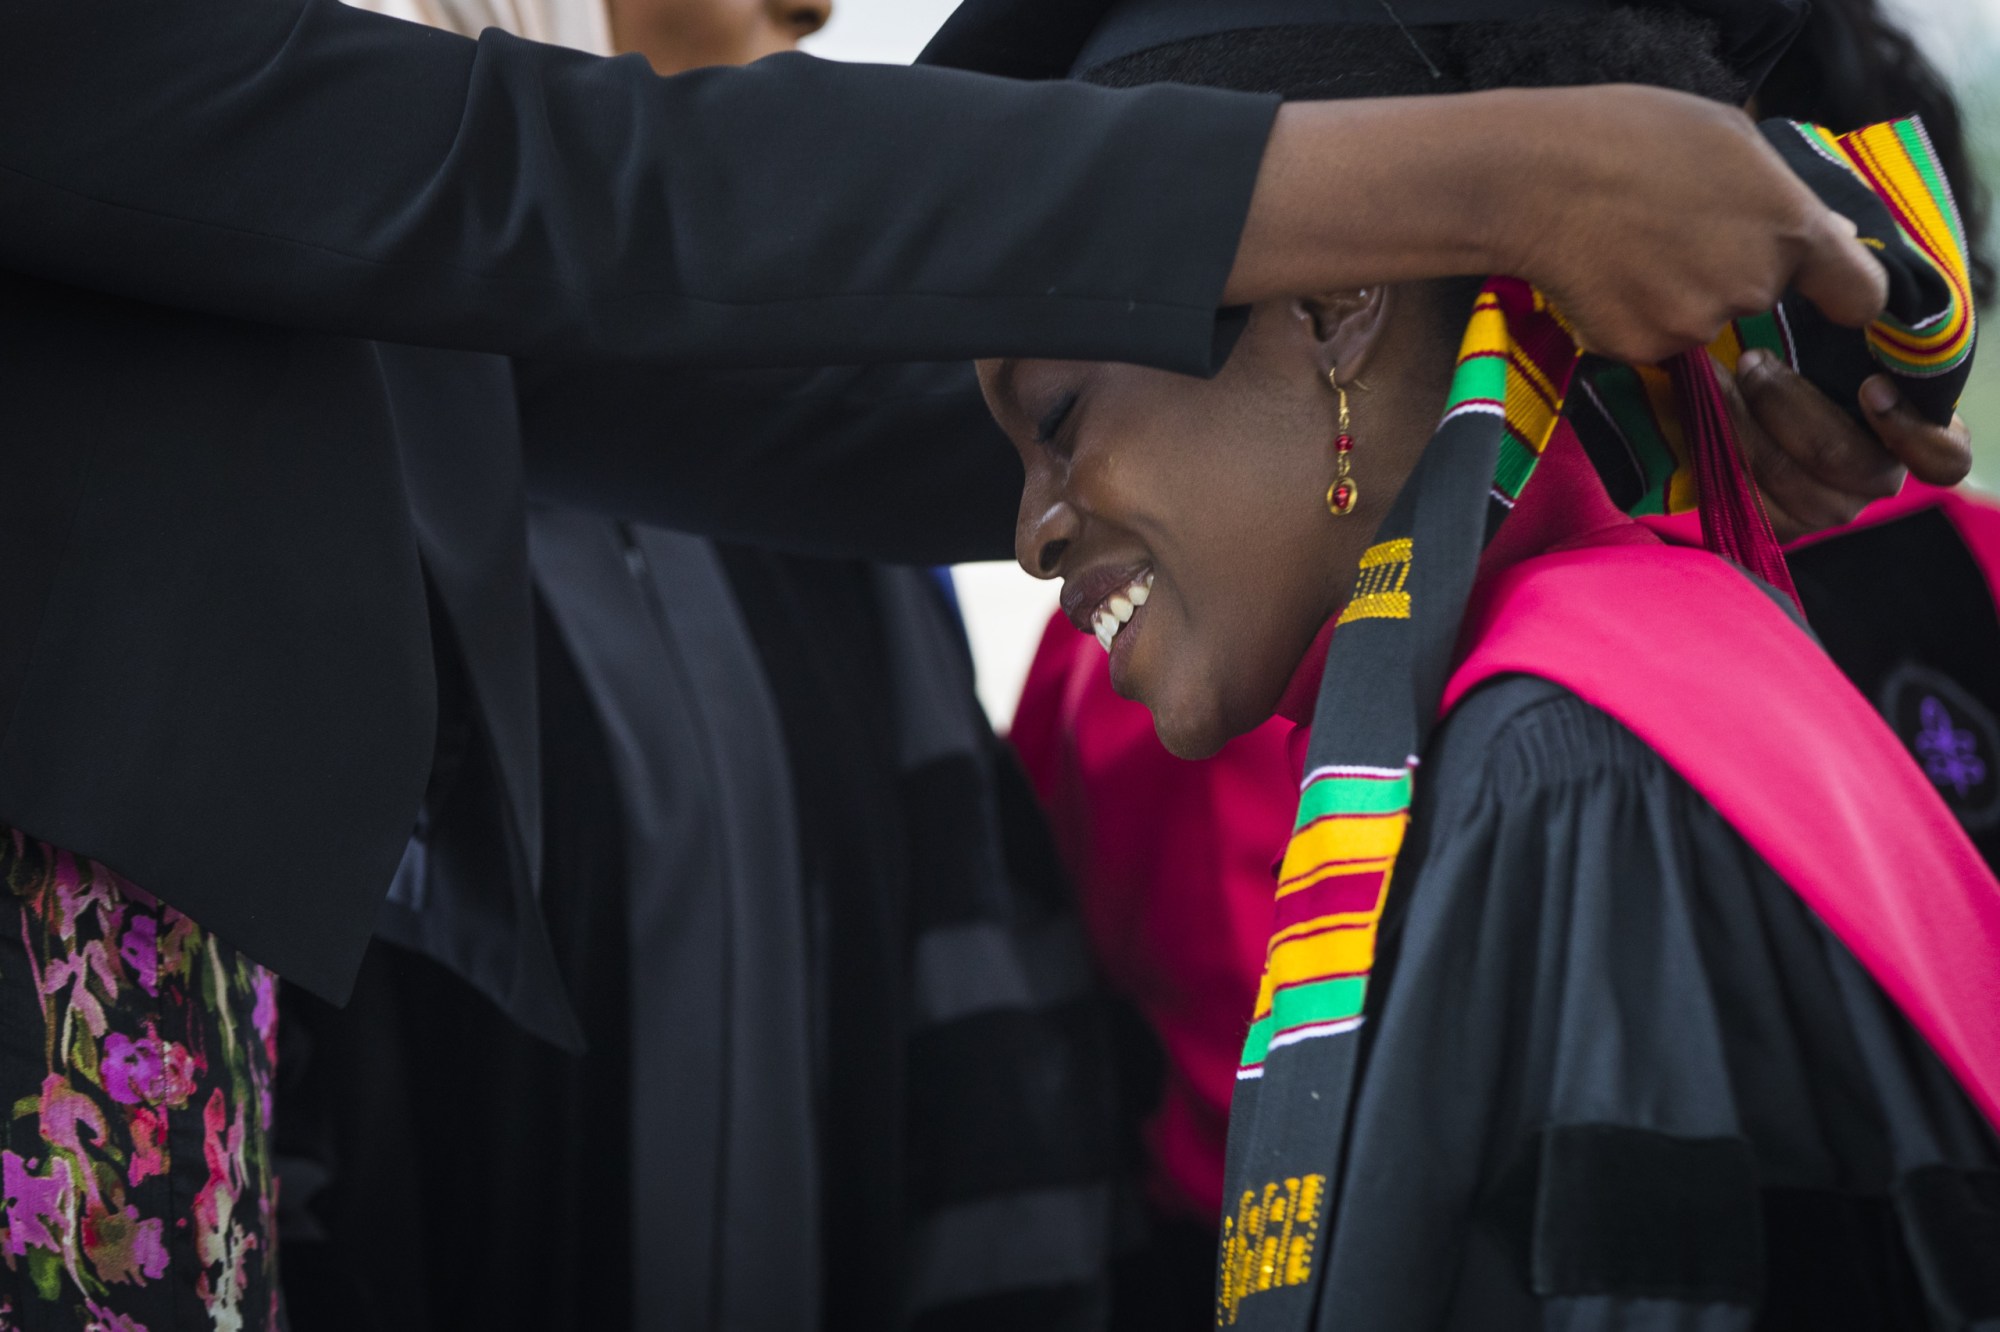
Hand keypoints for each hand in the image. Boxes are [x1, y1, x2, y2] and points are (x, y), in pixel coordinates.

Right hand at [1495, 86, 1889, 364]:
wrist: (1534, 178)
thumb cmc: (1629, 136)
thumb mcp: (1729, 136)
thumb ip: (1786, 194)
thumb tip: (1830, 234)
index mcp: (1790, 228)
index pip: (1860, 293)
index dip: (1846, 296)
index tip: (1830, 297)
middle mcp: (1752, 286)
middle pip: (1759, 298)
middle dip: (1729, 273)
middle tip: (1675, 231)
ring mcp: (1694, 324)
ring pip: (1700, 321)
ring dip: (1676, 295)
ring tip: (1631, 245)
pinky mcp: (1639, 349)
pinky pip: (1649, 340)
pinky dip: (1631, 317)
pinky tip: (1604, 274)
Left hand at [1718, 348, 1973, 542]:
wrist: (1760, 401)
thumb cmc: (1819, 364)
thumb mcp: (1846, 344)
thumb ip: (1860, 336)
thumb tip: (1851, 298)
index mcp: (1917, 439)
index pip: (1943, 458)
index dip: (1908, 429)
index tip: (1870, 387)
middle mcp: (1878, 480)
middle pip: (1840, 458)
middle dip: (1786, 403)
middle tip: (1752, 361)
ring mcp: (1832, 507)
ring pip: (1787, 477)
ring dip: (1745, 424)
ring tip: (1720, 382)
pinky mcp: (1783, 525)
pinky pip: (1751, 501)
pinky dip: (1721, 454)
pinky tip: (1705, 417)